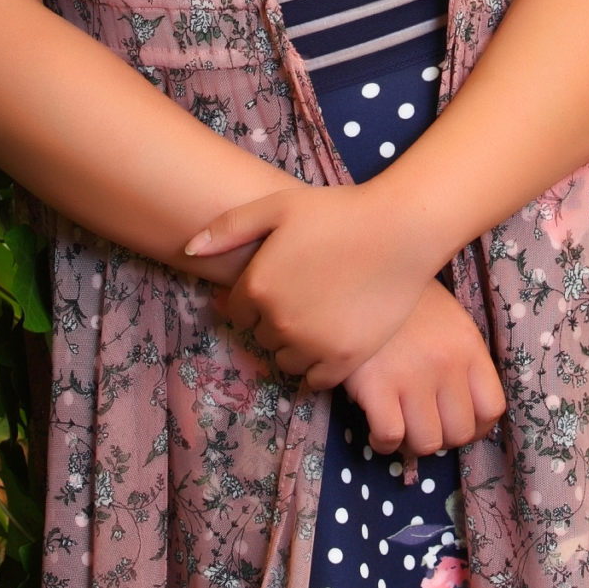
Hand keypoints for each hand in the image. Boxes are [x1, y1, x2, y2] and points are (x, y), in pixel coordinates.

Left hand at [186, 182, 436, 387]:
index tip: (283, 284)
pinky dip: (318, 367)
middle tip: (307, 296)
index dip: (258, 298)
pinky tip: (331, 343)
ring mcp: (311, 344)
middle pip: (262, 337)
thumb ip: (229, 227)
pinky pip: (315, 381)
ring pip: (285, 361)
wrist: (400, 230)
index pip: (239, 312)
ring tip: (321, 318)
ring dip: (296, 346)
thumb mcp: (279, 206)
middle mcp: (278, 321)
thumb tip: (188, 250)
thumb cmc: (339, 212)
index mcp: (257, 286)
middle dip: (277, 321)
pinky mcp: (343, 359)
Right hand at [343, 282, 505, 460]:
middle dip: (441, 437)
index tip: (455, 425)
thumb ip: (461, 362)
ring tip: (399, 428)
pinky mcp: (375, 385)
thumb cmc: (404, 303)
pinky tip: (376, 430)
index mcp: (468, 348)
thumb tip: (460, 409)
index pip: (491, 410)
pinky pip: (390, 436)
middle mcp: (446, 364)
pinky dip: (383, 443)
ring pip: (426, 442)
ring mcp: (411, 376)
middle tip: (421, 426)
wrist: (358, 273)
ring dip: (412, 445)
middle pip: (459, 433)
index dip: (475, 428)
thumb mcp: (448, 321)